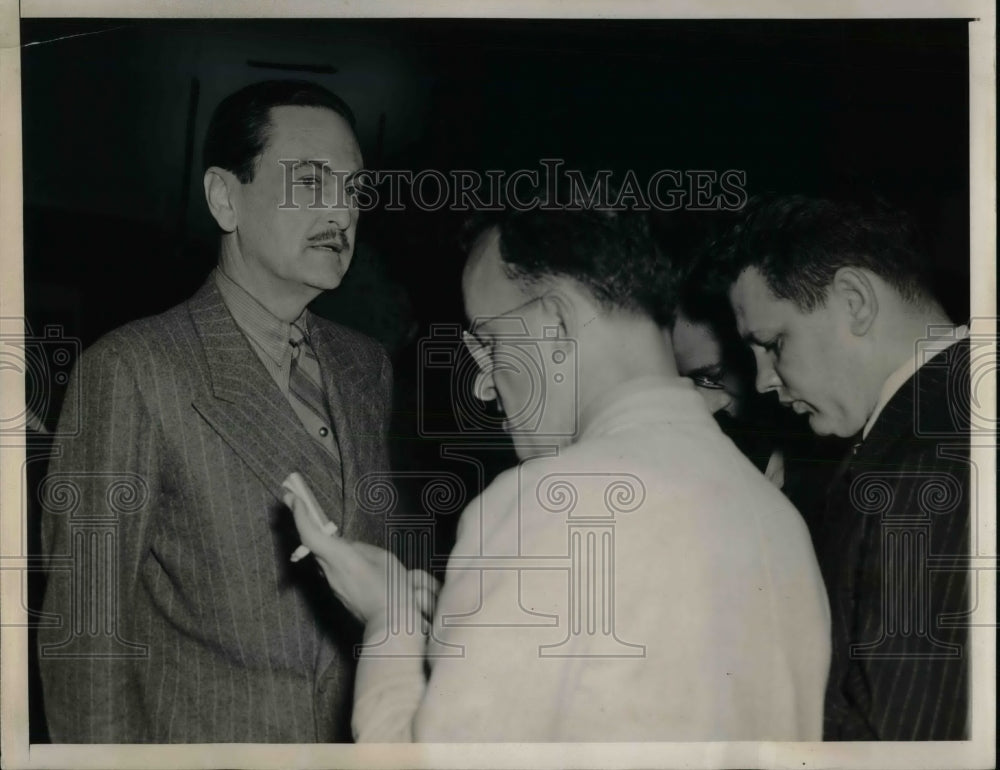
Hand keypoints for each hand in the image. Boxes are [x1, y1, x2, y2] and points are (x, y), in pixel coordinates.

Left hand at [283, 473, 433, 631]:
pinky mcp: (338, 593)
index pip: (311, 535)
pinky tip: (345, 554)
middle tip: (298, 502)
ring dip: (320, 539)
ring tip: (323, 525)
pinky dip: (332, 555)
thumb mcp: (382, 558)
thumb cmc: (391, 590)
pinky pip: (331, 568)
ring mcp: (332, 584)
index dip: (300, 515)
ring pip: (321, 556)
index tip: (293, 498)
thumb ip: (361, 548)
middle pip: (311, 543)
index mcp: (341, 558)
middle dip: (305, 522)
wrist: (390, 624)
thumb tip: (347, 547)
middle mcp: (330, 571)